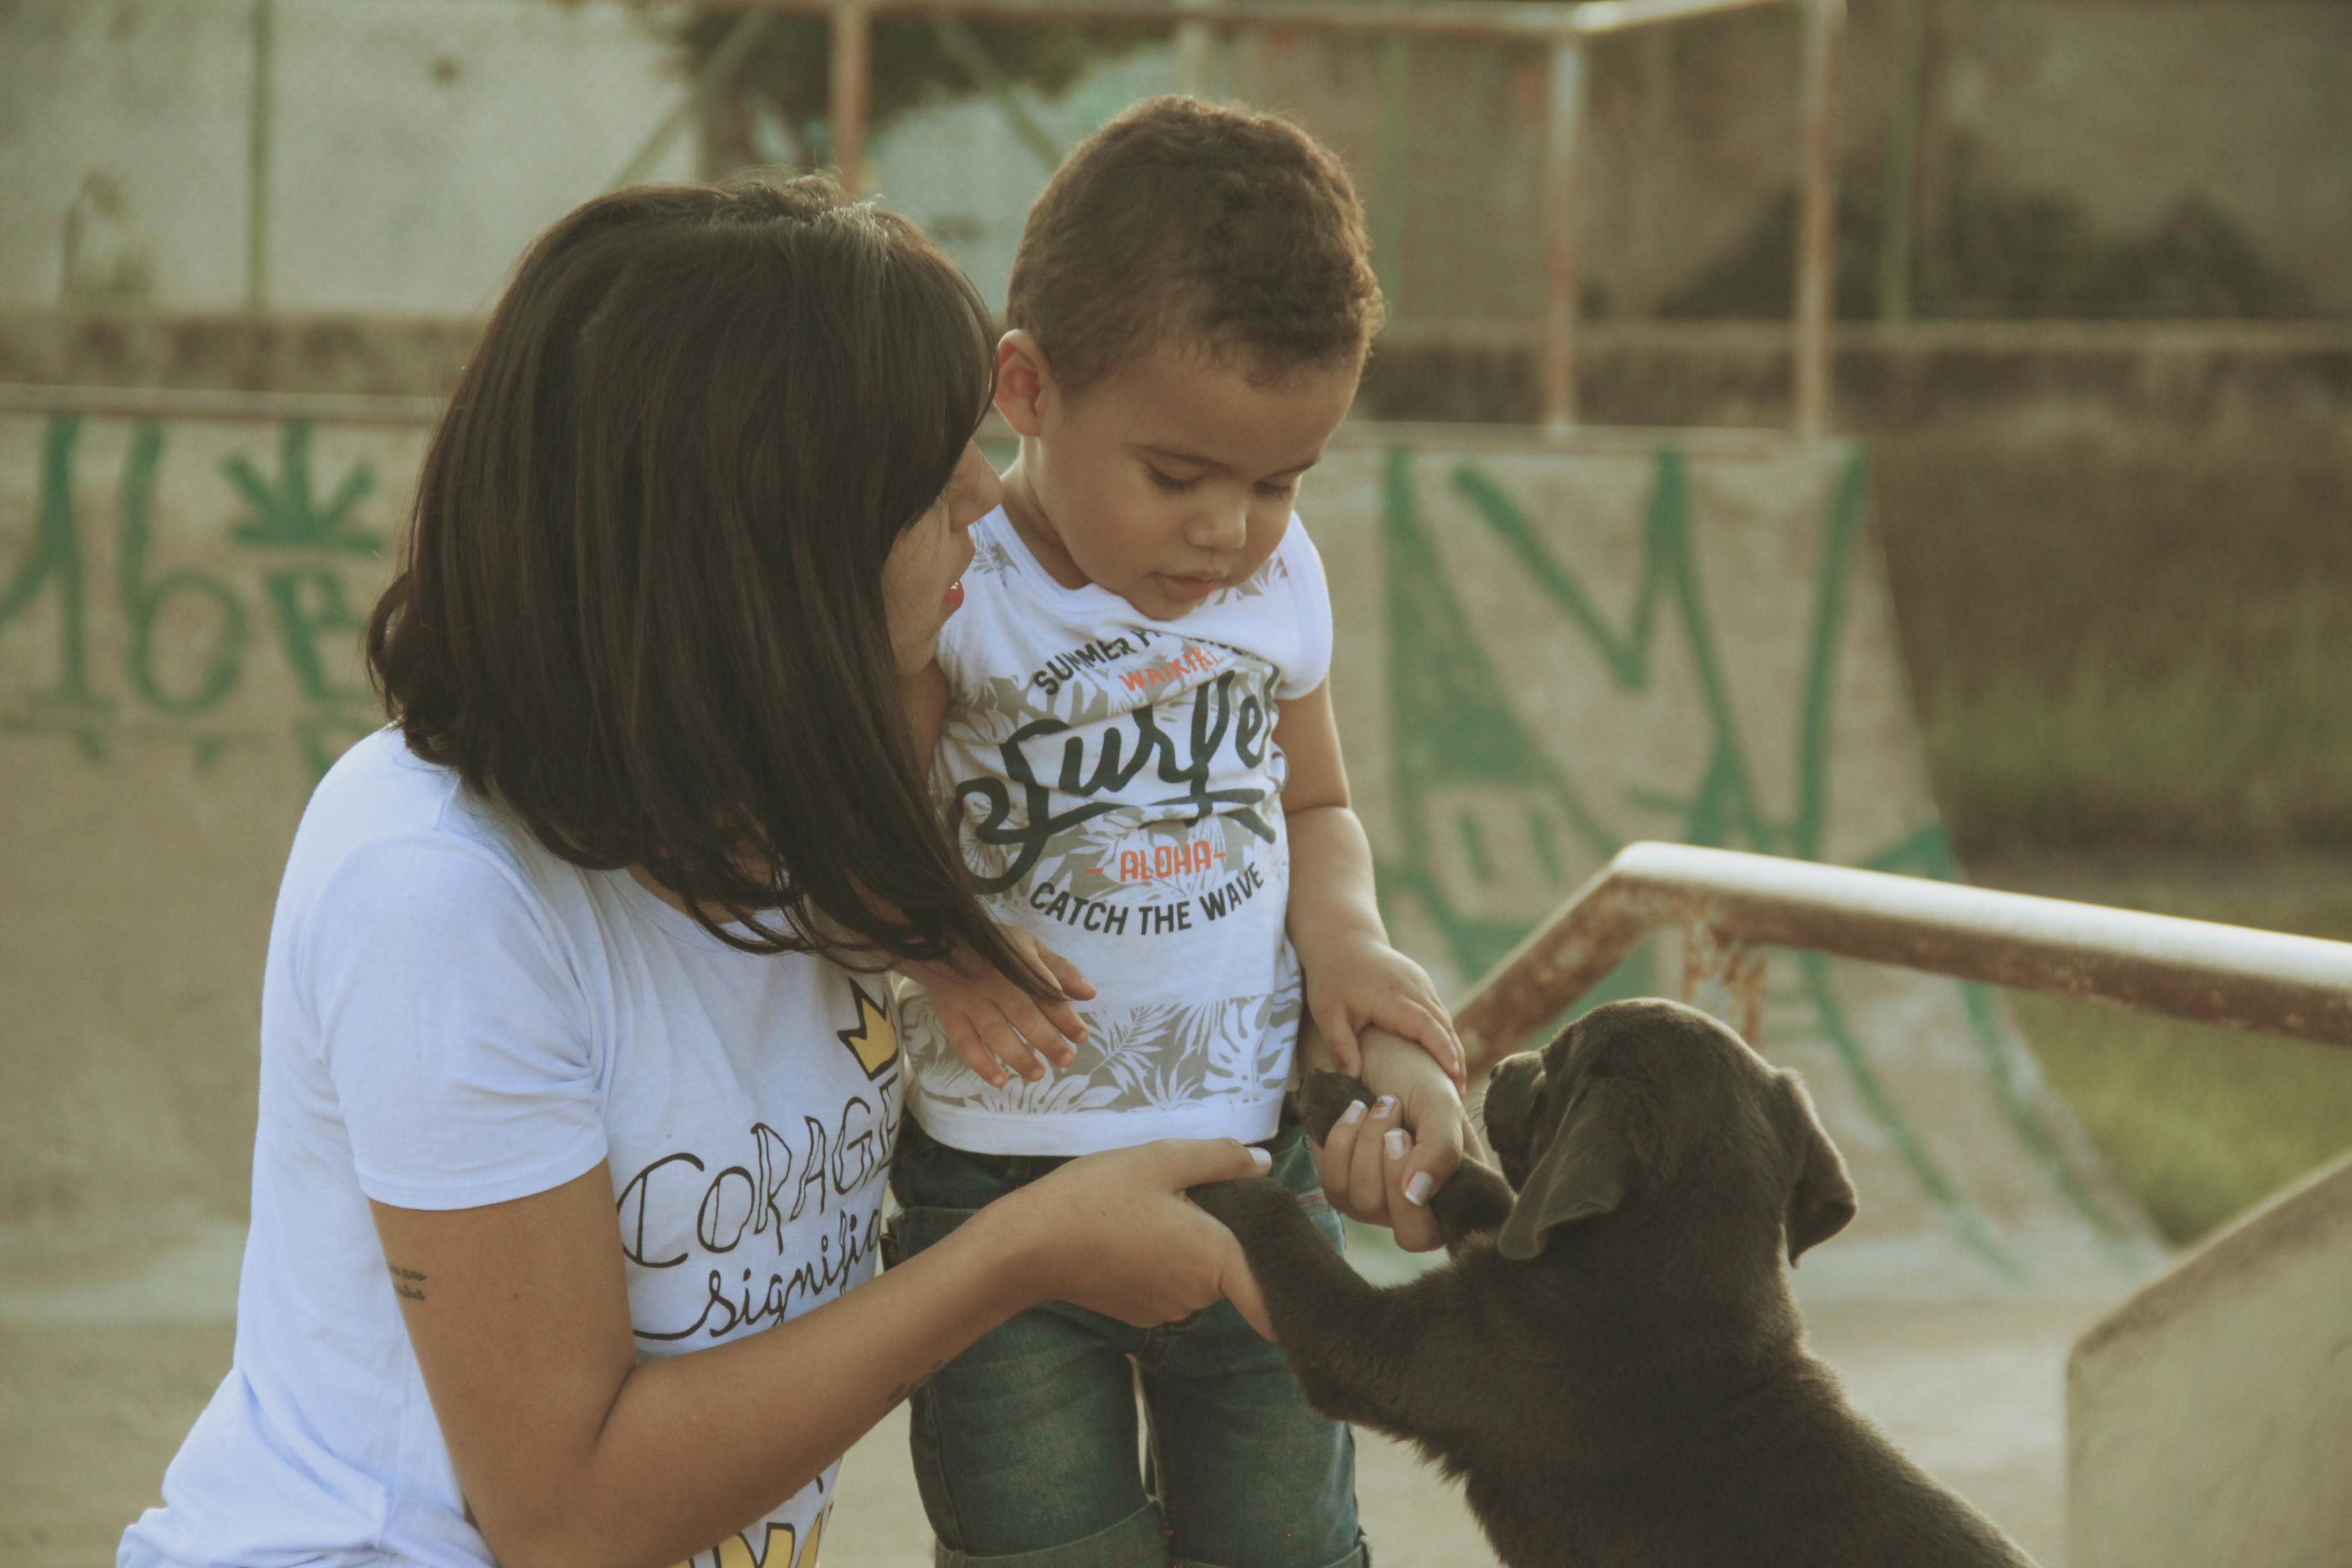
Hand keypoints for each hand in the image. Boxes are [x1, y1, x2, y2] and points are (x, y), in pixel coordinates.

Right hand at [904, 927, 1095, 1087]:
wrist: (938, 941)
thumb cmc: (993, 946)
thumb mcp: (1029, 945)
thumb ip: (1060, 969)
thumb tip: (1090, 994)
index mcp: (1018, 964)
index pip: (1046, 993)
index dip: (1065, 1016)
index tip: (1081, 1036)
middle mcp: (995, 984)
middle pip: (1023, 1015)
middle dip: (1046, 1039)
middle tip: (1066, 1059)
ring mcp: (971, 1001)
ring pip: (995, 1032)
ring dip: (1017, 1055)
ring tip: (1037, 1074)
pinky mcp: (952, 1015)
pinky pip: (965, 1042)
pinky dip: (981, 1063)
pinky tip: (999, 1080)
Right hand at [996, 1139, 1273, 1336]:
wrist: (1029, 1245)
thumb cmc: (1097, 1196)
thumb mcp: (1160, 1159)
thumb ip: (1220, 1159)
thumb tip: (1262, 1164)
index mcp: (1213, 1258)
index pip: (1272, 1295)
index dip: (1288, 1281)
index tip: (1292, 1263)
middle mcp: (1197, 1296)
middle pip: (1232, 1264)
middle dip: (1221, 1231)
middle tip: (1188, 1193)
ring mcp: (1165, 1309)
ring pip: (1199, 1272)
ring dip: (1189, 1243)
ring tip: (1150, 1207)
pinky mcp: (1138, 1314)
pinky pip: (1170, 1283)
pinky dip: (1161, 1259)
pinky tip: (1129, 1231)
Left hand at [1300, 933, 1463, 1086]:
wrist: (1343, 939)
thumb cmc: (1332, 978)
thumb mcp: (1327, 1013)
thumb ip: (1340, 1045)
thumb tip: (1352, 1079)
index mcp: (1393, 997)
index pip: (1427, 1026)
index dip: (1442, 1052)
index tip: (1454, 1077)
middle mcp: (1415, 988)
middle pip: (1444, 1027)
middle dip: (1454, 1060)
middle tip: (1459, 1095)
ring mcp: (1421, 984)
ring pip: (1445, 1020)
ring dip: (1453, 1049)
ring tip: (1456, 1084)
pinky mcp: (1422, 984)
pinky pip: (1439, 1012)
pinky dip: (1446, 1036)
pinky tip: (1446, 1058)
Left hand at [1312, 1030, 1476, 1253]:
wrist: (1374, 1051)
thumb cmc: (1416, 1080)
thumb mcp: (1440, 1105)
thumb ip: (1442, 1149)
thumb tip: (1416, 1195)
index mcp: (1453, 1196)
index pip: (1439, 1235)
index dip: (1418, 1202)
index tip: (1406, 1140)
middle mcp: (1415, 1210)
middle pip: (1405, 1232)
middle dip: (1392, 1173)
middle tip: (1394, 1127)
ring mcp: (1376, 1203)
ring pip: (1364, 1203)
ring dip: (1367, 1145)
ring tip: (1381, 1106)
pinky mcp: (1341, 1185)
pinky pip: (1333, 1183)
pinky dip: (1342, 1141)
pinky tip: (1355, 1110)